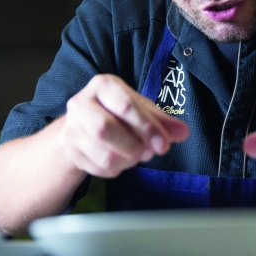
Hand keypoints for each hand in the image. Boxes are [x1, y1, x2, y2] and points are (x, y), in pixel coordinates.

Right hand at [60, 74, 188, 177]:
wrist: (84, 124)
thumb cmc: (118, 112)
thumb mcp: (141, 109)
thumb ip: (163, 121)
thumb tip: (183, 132)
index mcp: (103, 86)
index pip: (125, 105)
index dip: (147, 127)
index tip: (163, 144)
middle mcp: (82, 103)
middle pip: (104, 129)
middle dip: (133, 145)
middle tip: (149, 152)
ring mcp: (73, 129)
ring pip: (102, 154)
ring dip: (128, 160)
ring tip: (137, 155)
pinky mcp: (72, 150)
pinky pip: (98, 168)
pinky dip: (117, 169)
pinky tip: (123, 160)